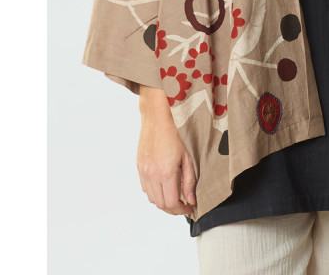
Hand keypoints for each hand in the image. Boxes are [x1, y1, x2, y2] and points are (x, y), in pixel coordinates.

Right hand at [137, 90, 197, 215]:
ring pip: (152, 198)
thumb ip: (189, 181)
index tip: (189, 208)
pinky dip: (155, 193)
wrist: (157, 117)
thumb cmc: (176, 133)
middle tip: (184, 206)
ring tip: (175, 197)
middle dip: (173, 209)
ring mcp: (143, 171)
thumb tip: (190, 200)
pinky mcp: (138, 167)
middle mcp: (151, 175)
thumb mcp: (188, 157)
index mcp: (165, 172)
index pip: (171, 203)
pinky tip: (164, 187)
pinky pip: (145, 188)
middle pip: (160, 204)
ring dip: (163, 202)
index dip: (181, 210)